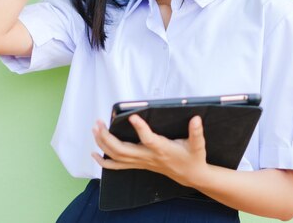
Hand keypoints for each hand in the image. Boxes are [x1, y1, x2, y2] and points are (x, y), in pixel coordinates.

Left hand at [92, 115, 208, 187]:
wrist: (191, 176)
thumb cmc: (193, 158)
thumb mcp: (198, 145)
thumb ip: (196, 132)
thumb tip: (196, 119)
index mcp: (162, 149)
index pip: (149, 139)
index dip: (140, 128)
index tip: (132, 116)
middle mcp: (148, 157)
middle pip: (122, 150)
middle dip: (107, 137)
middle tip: (99, 122)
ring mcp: (141, 162)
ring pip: (116, 156)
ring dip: (103, 143)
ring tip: (95, 129)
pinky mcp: (138, 164)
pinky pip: (117, 166)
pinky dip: (104, 162)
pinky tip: (94, 154)